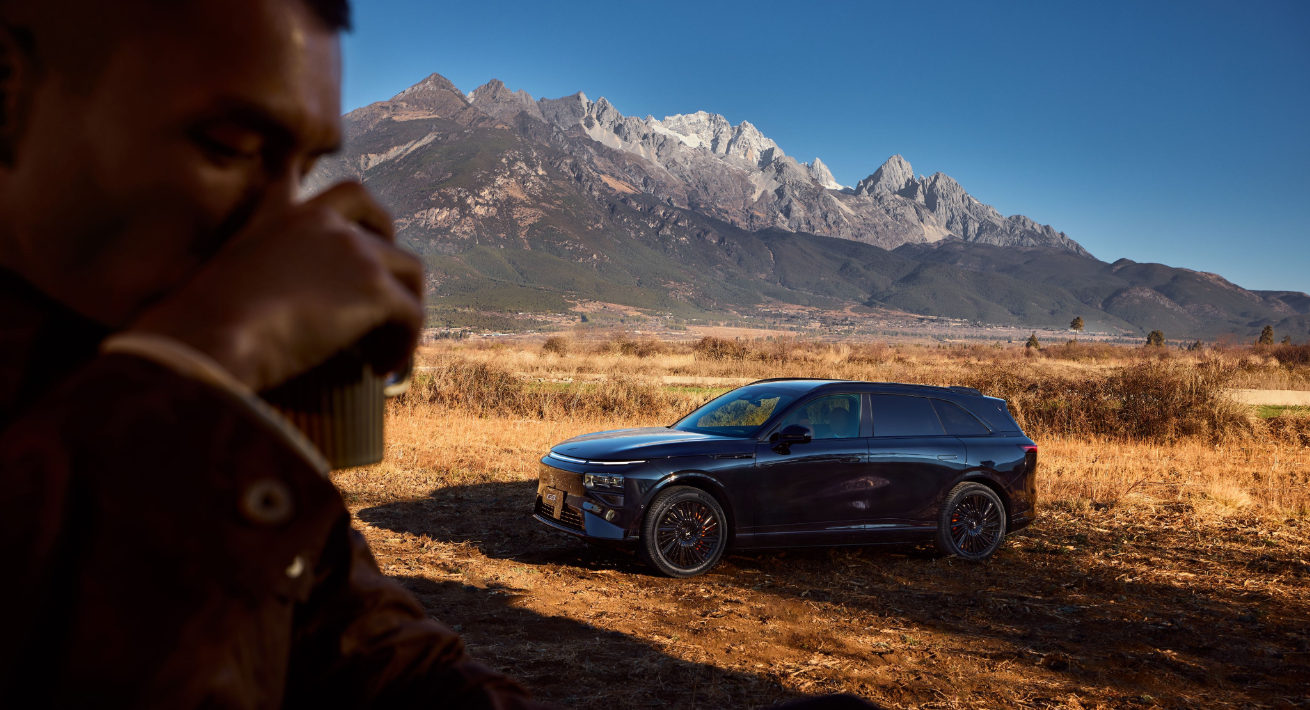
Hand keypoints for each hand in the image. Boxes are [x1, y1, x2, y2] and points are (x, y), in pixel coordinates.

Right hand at [129, 182, 422, 391]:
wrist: (204, 337)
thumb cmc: (193, 327)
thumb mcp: (207, 280)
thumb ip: (234, 274)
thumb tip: (233, 312)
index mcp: (274, 211)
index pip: (306, 176)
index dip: (335, 201)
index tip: (351, 224)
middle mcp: (319, 219)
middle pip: (375, 214)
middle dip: (389, 245)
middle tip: (386, 288)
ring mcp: (352, 249)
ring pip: (408, 269)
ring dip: (404, 307)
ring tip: (384, 348)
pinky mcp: (374, 288)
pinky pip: (413, 315)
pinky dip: (406, 345)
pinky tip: (383, 370)